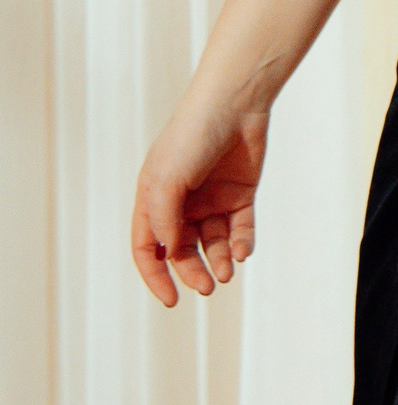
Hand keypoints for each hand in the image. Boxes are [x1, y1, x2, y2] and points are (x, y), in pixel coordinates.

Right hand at [131, 94, 269, 305]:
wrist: (234, 104)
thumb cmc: (191, 136)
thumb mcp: (167, 179)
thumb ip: (165, 218)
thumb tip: (169, 253)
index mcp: (154, 198)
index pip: (149, 247)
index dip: (156, 275)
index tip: (171, 299)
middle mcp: (182, 203)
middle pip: (183, 250)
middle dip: (193, 271)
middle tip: (207, 286)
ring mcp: (212, 199)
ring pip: (213, 243)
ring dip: (219, 260)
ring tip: (227, 271)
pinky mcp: (240, 195)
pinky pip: (240, 229)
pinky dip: (241, 243)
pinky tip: (243, 251)